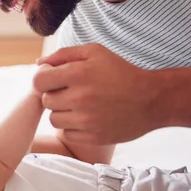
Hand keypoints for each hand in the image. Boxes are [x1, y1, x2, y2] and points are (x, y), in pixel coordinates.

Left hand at [34, 43, 158, 144]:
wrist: (152, 99)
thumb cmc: (121, 72)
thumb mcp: (95, 53)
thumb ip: (63, 55)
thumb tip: (38, 64)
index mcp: (78, 73)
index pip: (38, 81)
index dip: (43, 80)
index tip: (53, 80)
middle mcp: (80, 97)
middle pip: (46, 101)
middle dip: (55, 95)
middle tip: (72, 92)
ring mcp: (86, 120)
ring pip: (54, 119)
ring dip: (63, 113)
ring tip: (80, 106)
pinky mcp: (93, 137)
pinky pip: (67, 134)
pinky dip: (73, 127)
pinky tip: (87, 118)